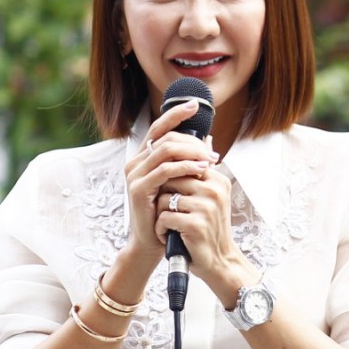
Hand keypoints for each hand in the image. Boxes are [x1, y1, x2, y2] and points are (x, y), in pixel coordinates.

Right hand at [120, 99, 219, 271]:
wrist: (151, 243)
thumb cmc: (165, 213)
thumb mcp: (178, 183)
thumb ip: (188, 161)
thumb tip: (209, 140)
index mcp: (143, 158)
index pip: (159, 127)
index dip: (176, 114)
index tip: (196, 105)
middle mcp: (135, 163)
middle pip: (166, 137)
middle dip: (192, 142)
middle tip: (213, 153)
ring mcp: (135, 175)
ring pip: (165, 150)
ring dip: (192, 153)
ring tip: (211, 161)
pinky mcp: (139, 189)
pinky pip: (165, 170)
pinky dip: (186, 167)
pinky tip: (202, 170)